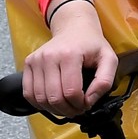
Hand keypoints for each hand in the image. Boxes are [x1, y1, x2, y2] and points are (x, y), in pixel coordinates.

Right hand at [23, 0, 117, 115]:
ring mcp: (36, 60)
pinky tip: (51, 101)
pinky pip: (28, 93)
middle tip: (77, 108)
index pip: (71, 92)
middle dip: (68, 110)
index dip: (80, 104)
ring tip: (66, 105)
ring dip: (54, 109)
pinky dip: (39, 103)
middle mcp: (49, 56)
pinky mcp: (29, 63)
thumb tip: (89, 100)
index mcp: (70, 54)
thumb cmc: (91, 44)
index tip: (86, 103)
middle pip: (54, 98)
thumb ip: (104, 82)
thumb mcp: (109, 59)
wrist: (73, 28)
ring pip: (40, 98)